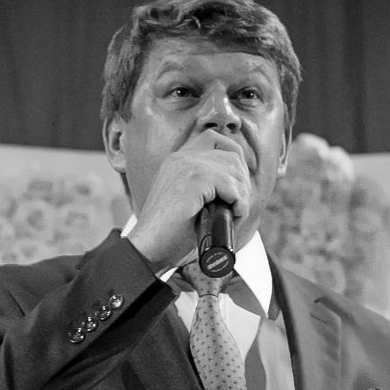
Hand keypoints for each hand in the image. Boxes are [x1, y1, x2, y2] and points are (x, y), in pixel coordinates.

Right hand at [127, 130, 251, 276]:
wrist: (147, 249)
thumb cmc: (167, 235)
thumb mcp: (188, 203)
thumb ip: (206, 188)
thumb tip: (237, 188)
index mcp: (177, 160)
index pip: (217, 140)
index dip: (234, 160)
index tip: (237, 187)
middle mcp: (181, 157)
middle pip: (231, 154)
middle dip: (243, 181)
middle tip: (239, 207)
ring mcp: (187, 165)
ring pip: (234, 169)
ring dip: (242, 194)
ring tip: (236, 215)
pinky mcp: (194, 179)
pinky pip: (231, 185)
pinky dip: (239, 202)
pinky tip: (234, 216)